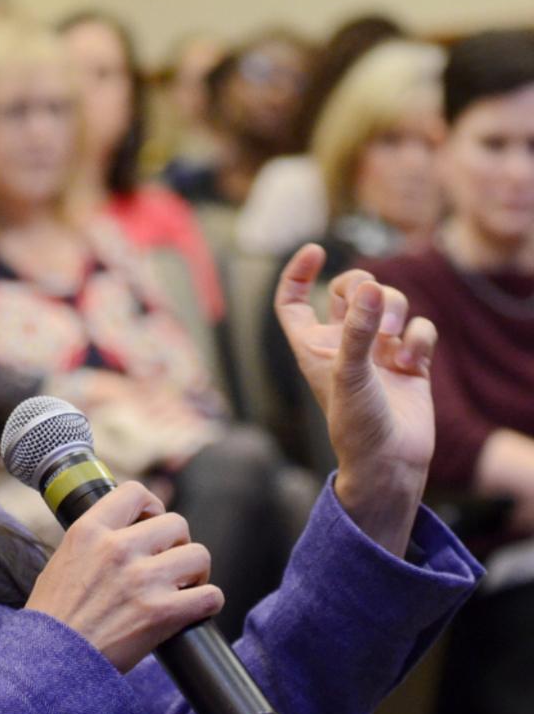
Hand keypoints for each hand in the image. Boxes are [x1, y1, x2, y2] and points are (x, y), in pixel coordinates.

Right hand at [25, 482, 223, 671]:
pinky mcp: (161, 613)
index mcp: (90, 531)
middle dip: (177, 543)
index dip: (152, 506)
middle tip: (168, 563)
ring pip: (198, 555)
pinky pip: (209, 595)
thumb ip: (96, 539)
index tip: (152, 522)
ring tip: (183, 586)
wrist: (49, 666)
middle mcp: (117, 548)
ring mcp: (142, 579)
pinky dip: (208, 602)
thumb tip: (127, 528)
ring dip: (195, 572)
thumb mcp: (64, 559)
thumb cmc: (54, 618)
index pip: (135, 492)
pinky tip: (195, 608)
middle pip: (176, 523)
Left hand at [275, 244, 437, 555]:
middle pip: (350, 289)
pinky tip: (413, 361)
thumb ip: (357, 330)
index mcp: (313, 346)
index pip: (293, 301)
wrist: (391, 463)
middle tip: (373, 303)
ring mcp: (378, 350)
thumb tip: (368, 287)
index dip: (297, 273)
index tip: (315, 250)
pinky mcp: (410, 360)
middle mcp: (344, 344)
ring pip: (388, 302)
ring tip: (393, 338)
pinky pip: (419, 326)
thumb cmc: (356, 424)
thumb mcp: (349, 374)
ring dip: (394, 308)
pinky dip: (419, 336)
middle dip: (365, 285)